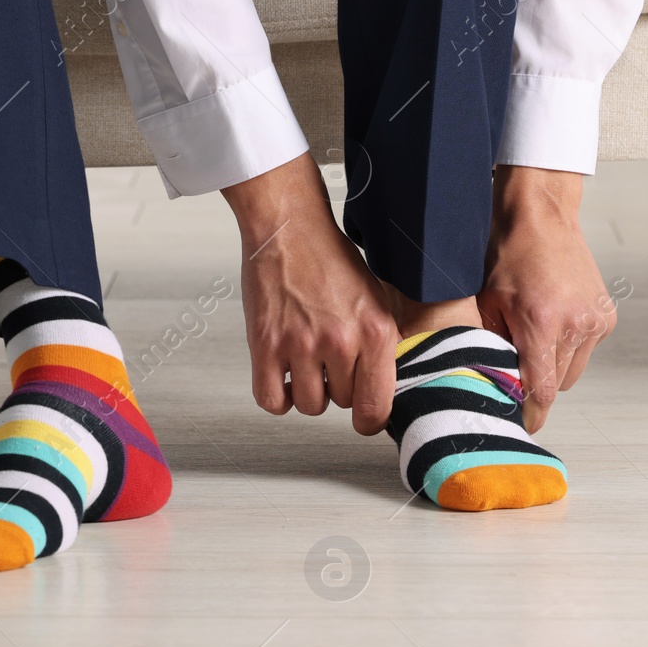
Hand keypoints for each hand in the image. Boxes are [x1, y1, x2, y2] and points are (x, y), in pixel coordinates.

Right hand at [221, 154, 398, 434]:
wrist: (289, 228)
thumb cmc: (329, 258)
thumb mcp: (375, 299)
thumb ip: (380, 344)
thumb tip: (381, 386)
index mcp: (375, 331)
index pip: (378, 406)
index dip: (370, 418)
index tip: (363, 417)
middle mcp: (340, 341)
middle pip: (340, 403)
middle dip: (334, 389)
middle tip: (328, 364)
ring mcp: (300, 344)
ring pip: (308, 405)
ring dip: (306, 392)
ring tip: (305, 366)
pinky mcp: (266, 344)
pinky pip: (270, 399)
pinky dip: (276, 396)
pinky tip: (281, 377)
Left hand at [477, 165, 616, 432]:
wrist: (542, 219)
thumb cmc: (506, 257)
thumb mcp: (486, 303)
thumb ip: (491, 347)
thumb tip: (493, 383)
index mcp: (541, 324)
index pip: (541, 389)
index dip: (531, 412)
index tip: (523, 425)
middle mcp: (574, 325)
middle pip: (558, 385)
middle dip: (538, 385)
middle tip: (517, 374)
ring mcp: (594, 320)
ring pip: (573, 371)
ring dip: (554, 366)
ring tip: (534, 341)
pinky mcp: (606, 316)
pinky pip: (585, 350)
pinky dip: (570, 347)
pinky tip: (553, 324)